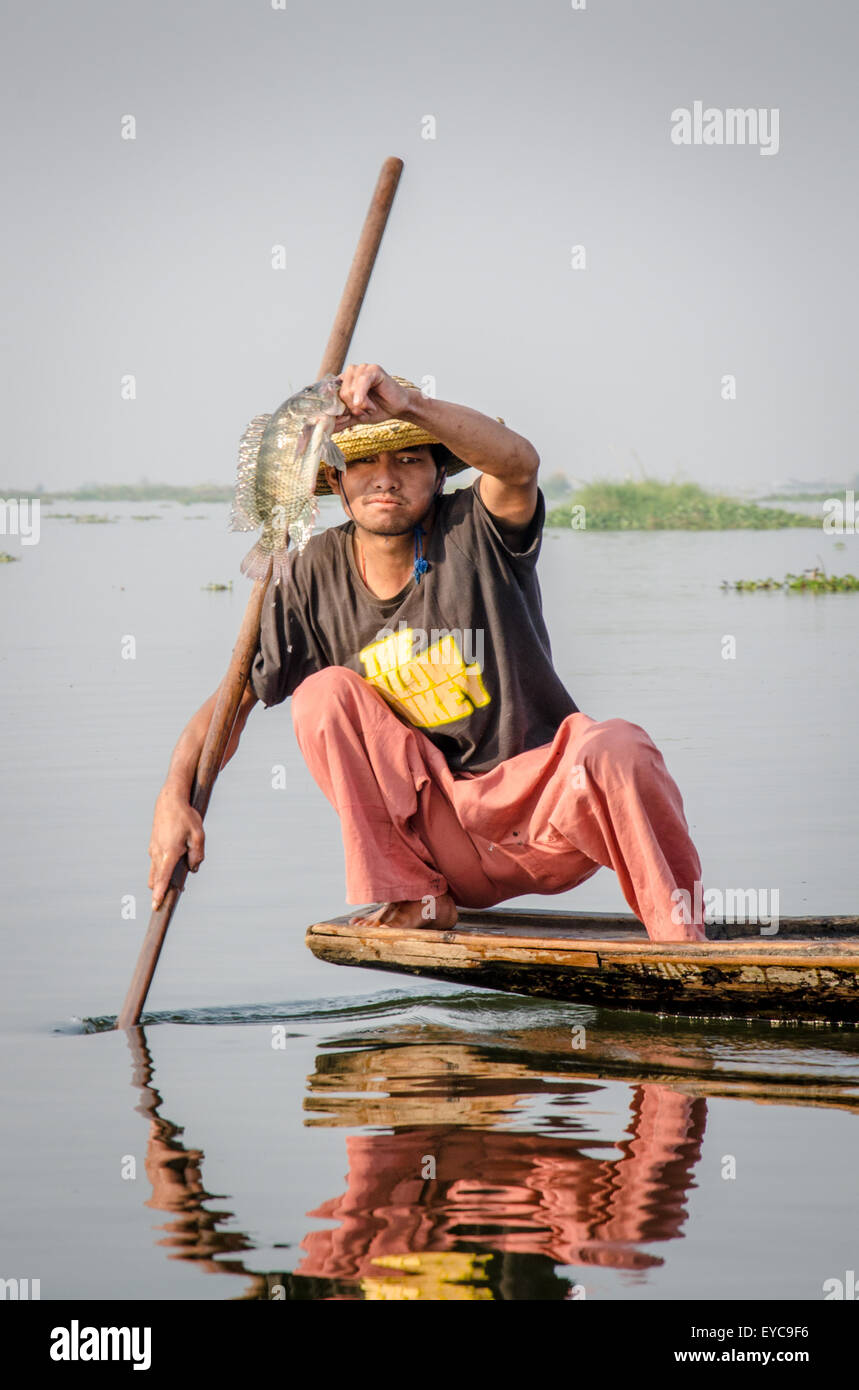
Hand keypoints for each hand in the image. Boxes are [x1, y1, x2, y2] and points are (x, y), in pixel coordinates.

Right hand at [148, 788, 204, 909]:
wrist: (170, 800)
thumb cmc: (186, 817)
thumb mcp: (198, 835)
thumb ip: (197, 854)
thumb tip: (193, 868)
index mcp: (169, 852)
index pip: (162, 878)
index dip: (159, 893)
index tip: (156, 906)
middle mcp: (158, 853)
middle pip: (155, 880)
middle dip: (160, 890)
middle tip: (172, 896)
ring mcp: (153, 849)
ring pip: (154, 872)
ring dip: (161, 879)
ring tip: (174, 881)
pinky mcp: (153, 845)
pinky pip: (156, 862)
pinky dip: (161, 868)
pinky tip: (174, 862)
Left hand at [333, 363, 412, 430]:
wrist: (398, 408)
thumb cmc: (379, 409)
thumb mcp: (357, 417)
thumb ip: (342, 420)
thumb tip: (328, 429)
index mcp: (345, 381)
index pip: (331, 392)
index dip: (337, 407)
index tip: (345, 418)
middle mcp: (352, 372)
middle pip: (341, 392)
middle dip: (351, 407)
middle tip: (363, 412)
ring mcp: (362, 369)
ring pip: (350, 389)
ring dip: (359, 404)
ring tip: (370, 408)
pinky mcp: (373, 369)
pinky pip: (362, 382)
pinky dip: (361, 395)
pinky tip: (365, 405)